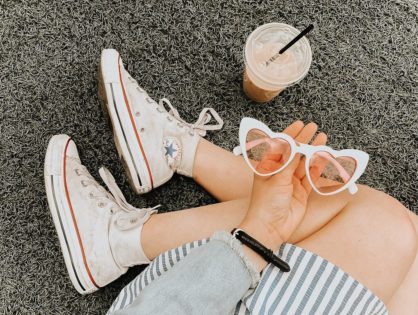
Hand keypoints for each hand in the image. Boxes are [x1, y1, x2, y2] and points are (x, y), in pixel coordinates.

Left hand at [239, 121, 326, 250]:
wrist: (270, 228)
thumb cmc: (266, 203)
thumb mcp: (277, 179)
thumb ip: (288, 162)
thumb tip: (293, 143)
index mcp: (267, 167)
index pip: (279, 146)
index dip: (289, 134)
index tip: (299, 125)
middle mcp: (279, 173)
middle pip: (293, 153)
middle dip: (303, 140)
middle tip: (314, 128)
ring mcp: (291, 183)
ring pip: (304, 163)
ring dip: (313, 152)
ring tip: (322, 139)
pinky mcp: (301, 193)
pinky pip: (311, 177)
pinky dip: (317, 167)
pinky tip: (323, 157)